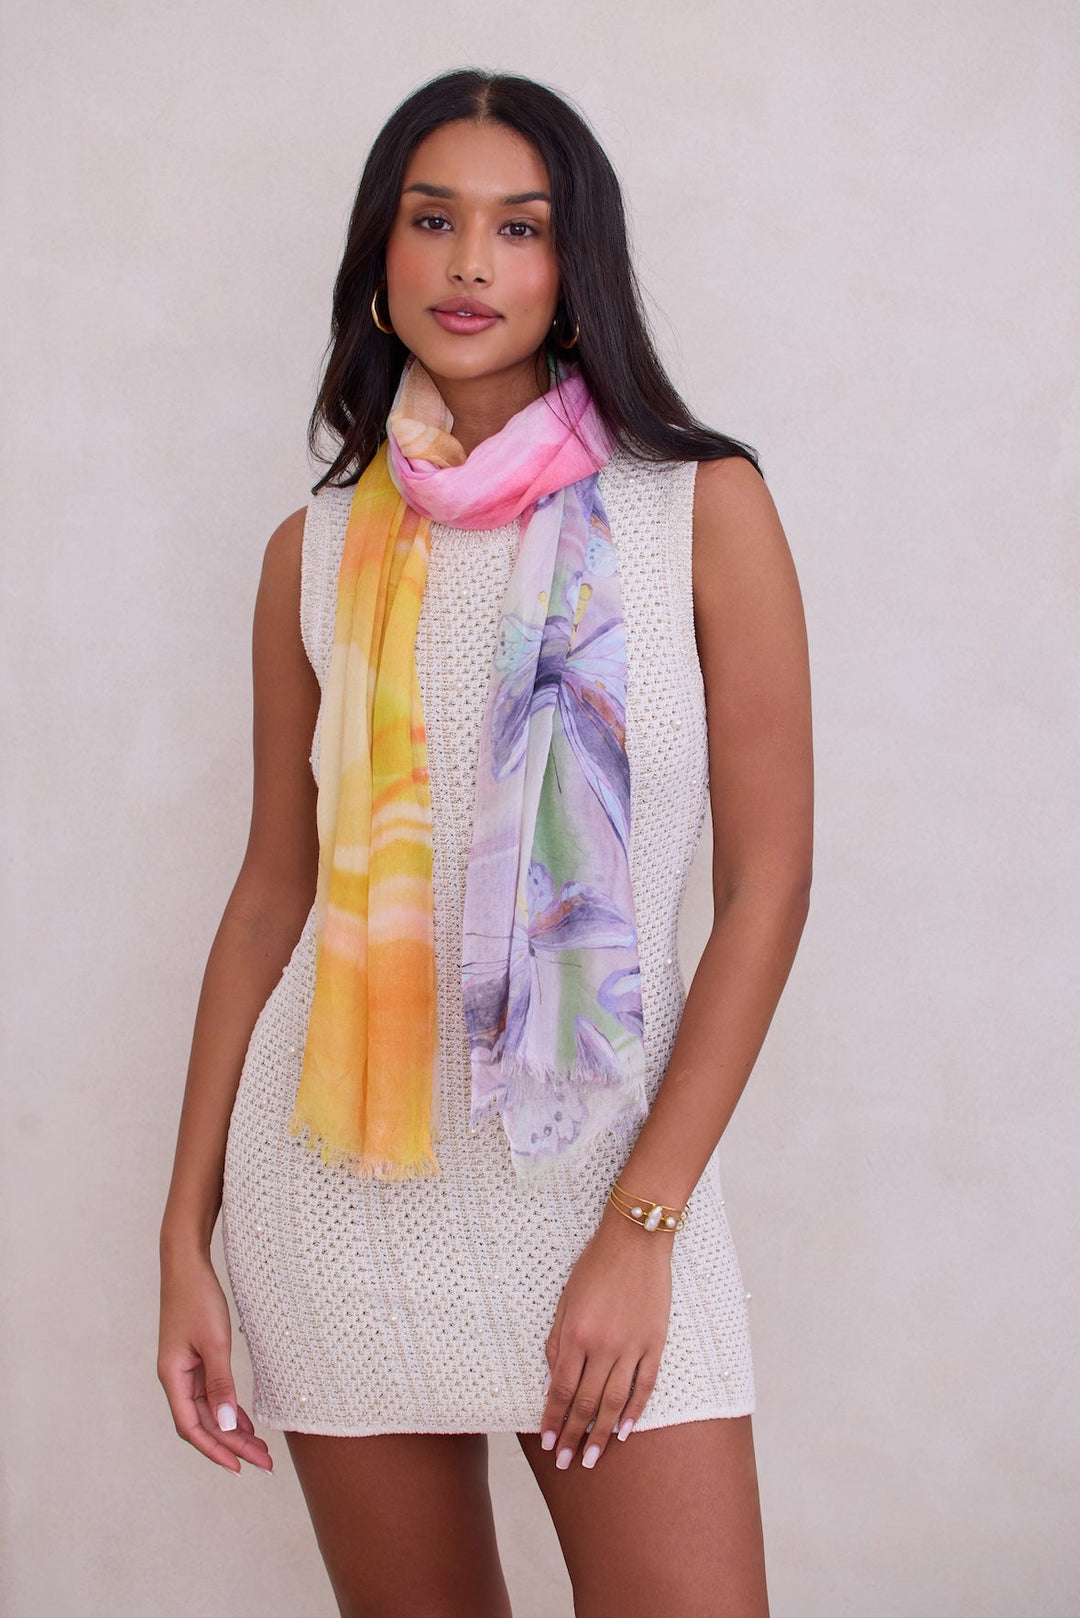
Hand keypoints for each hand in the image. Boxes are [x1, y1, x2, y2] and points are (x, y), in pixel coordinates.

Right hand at [158, 1249, 273, 1475]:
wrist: (187, 1265)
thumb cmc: (198, 1298)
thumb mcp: (214, 1341)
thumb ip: (221, 1384)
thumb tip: (228, 1426)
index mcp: (172, 1377)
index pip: (192, 1428)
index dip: (215, 1451)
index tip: (240, 1467)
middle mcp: (176, 1379)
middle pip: (204, 1424)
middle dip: (232, 1446)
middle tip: (264, 1463)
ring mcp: (186, 1370)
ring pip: (210, 1411)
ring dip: (233, 1431)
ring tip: (261, 1450)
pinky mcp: (196, 1360)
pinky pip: (212, 1394)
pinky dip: (230, 1410)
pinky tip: (246, 1422)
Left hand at [539, 1204, 672, 1470]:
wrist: (636, 1239)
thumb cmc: (595, 1265)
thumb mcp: (566, 1299)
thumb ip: (558, 1342)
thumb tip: (554, 1381)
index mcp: (576, 1333)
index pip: (561, 1389)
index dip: (553, 1419)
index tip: (547, 1441)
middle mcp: (603, 1345)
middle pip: (587, 1403)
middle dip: (573, 1436)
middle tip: (566, 1462)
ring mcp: (632, 1346)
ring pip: (616, 1402)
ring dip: (603, 1434)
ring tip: (592, 1457)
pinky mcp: (655, 1342)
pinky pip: (644, 1385)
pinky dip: (636, 1411)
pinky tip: (627, 1431)